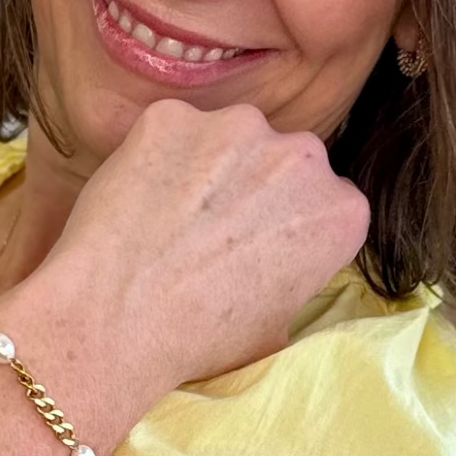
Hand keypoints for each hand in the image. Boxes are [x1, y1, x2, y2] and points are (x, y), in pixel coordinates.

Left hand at [35, 98, 370, 394]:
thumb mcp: (277, 325)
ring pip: (227, 139)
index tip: (258, 248)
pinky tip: (137, 201)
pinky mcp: (172, 116)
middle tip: (210, 233)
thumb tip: (277, 268)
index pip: (326, 202)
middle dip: (254, 188)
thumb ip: (294, 276)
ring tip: (169, 219)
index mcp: (340, 212)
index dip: (288, 226)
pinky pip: (169, 132)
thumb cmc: (198, 339)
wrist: (115, 320)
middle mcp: (302, 155)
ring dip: (207, 167)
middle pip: (282, 161)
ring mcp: (236, 127)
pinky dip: (155, 158)